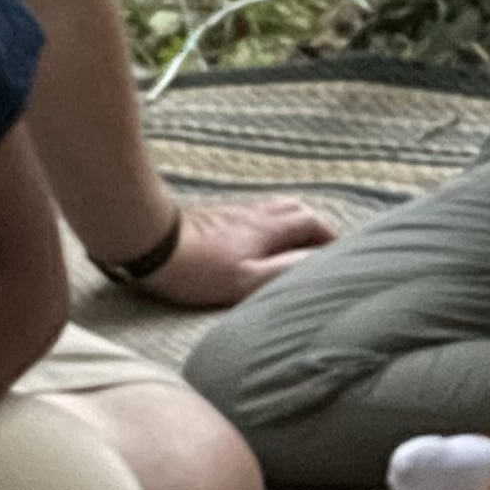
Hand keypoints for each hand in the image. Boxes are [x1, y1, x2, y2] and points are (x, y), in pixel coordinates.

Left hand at [123, 194, 335, 308]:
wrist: (147, 242)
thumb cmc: (196, 267)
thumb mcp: (247, 279)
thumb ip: (287, 270)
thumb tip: (320, 263)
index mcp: (269, 227)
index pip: (315, 224)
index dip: (333, 240)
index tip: (342, 258)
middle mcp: (256, 213)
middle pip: (298, 210)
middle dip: (316, 229)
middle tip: (322, 251)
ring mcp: (234, 212)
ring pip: (275, 210)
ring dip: (292, 225)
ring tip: (296, 246)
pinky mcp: (216, 217)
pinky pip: (255, 215)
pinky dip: (269, 226)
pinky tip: (259, 243)